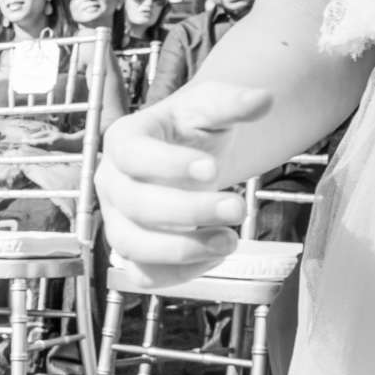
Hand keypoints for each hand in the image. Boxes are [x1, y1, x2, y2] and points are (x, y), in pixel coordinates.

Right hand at [96, 80, 265, 287]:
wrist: (188, 154)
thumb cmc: (193, 129)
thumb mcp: (211, 107)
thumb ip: (233, 103)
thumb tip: (263, 100)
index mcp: (123, 140)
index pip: (132, 155)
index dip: (167, 166)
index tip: (212, 170)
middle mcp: (111, 183)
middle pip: (134, 205)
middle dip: (188, 211)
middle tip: (238, 208)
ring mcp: (117, 220)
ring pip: (130, 245)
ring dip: (181, 249)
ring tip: (230, 241)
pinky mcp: (133, 251)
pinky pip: (142, 274)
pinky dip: (177, 274)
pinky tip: (215, 255)